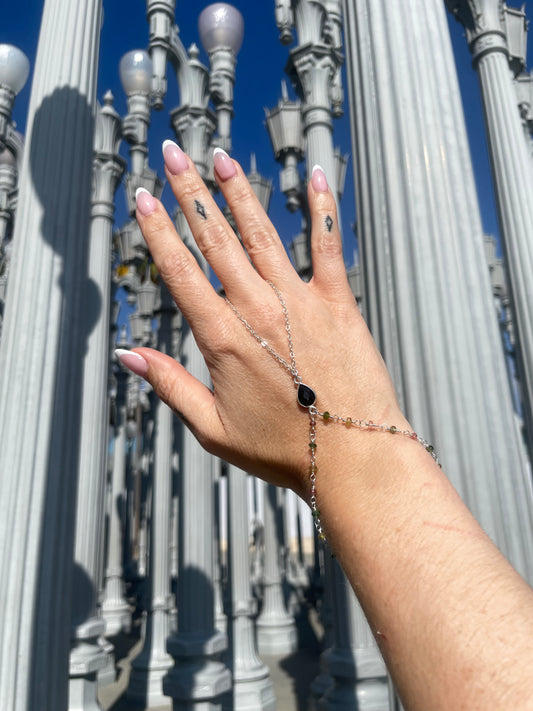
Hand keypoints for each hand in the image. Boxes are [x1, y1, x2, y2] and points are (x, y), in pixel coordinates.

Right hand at [123, 142, 406, 496]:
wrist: (351, 457)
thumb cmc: (282, 449)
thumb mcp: (212, 428)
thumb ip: (170, 385)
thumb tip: (127, 354)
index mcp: (224, 339)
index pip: (181, 271)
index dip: (157, 230)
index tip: (142, 197)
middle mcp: (258, 310)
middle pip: (215, 239)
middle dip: (190, 193)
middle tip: (172, 155)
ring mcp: (300, 302)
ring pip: (262, 234)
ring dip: (239, 192)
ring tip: (220, 158)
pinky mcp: (338, 303)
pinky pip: (329, 245)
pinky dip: (322, 208)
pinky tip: (315, 175)